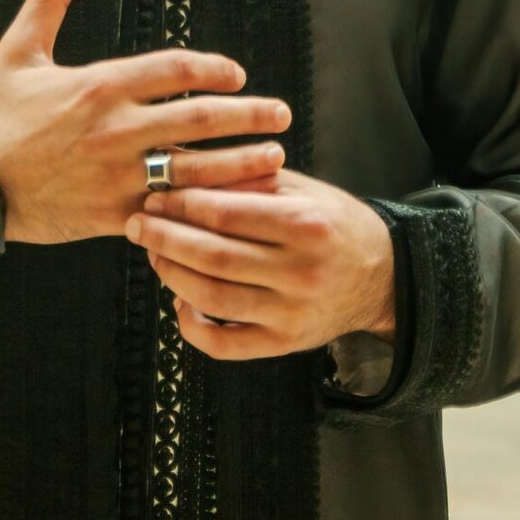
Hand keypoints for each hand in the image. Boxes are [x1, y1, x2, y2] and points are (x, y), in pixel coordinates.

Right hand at [0, 0, 293, 246]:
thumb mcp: (19, 50)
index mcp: (99, 85)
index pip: (174, 70)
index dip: (213, 71)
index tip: (237, 75)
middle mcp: (114, 129)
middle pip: (198, 120)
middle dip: (247, 116)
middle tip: (281, 114)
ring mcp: (115, 175)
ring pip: (193, 170)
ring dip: (240, 164)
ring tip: (276, 159)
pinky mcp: (111, 214)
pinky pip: (169, 211)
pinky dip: (203, 208)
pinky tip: (233, 208)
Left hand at [125, 167, 397, 361]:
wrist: (382, 275)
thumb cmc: (334, 224)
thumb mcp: (302, 189)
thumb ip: (249, 181)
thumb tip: (187, 174)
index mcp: (307, 224)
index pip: (226, 214)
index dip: (182, 205)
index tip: (154, 195)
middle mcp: (300, 272)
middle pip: (214, 257)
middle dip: (165, 238)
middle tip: (137, 223)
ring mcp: (291, 313)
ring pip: (212, 299)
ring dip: (171, 275)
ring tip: (153, 253)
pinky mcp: (284, 344)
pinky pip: (225, 345)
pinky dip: (193, 326)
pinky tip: (179, 301)